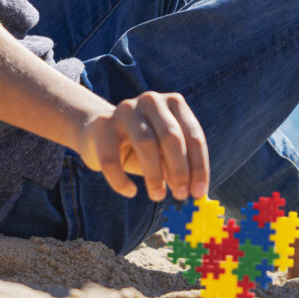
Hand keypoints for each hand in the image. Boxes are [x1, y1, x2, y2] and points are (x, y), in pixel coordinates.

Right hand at [77, 91, 209, 201]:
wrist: (99, 132)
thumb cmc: (142, 146)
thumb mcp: (164, 154)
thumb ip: (178, 167)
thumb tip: (193, 191)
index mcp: (174, 103)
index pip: (193, 135)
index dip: (199, 166)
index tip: (199, 192)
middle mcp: (151, 101)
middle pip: (171, 136)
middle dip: (180, 170)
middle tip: (182, 195)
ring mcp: (126, 110)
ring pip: (146, 143)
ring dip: (155, 175)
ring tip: (158, 196)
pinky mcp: (102, 125)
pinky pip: (113, 159)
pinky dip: (122, 180)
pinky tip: (130, 191)